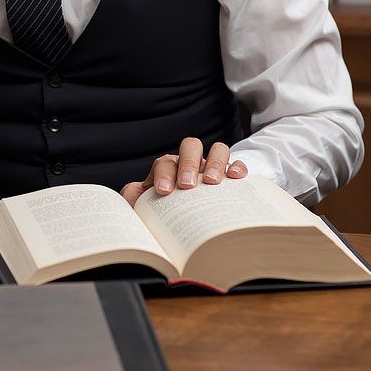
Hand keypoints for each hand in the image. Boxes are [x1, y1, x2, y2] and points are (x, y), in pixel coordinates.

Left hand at [120, 138, 246, 207]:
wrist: (180, 223)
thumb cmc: (163, 213)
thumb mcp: (144, 207)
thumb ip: (133, 198)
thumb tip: (132, 192)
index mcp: (168, 169)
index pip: (165, 162)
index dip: (164, 173)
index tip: (164, 190)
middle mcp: (191, 164)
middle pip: (191, 146)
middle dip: (188, 163)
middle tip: (187, 185)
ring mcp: (211, 168)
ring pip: (217, 150)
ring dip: (214, 163)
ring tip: (211, 182)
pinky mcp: (230, 178)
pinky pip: (237, 165)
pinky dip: (237, 167)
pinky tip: (234, 178)